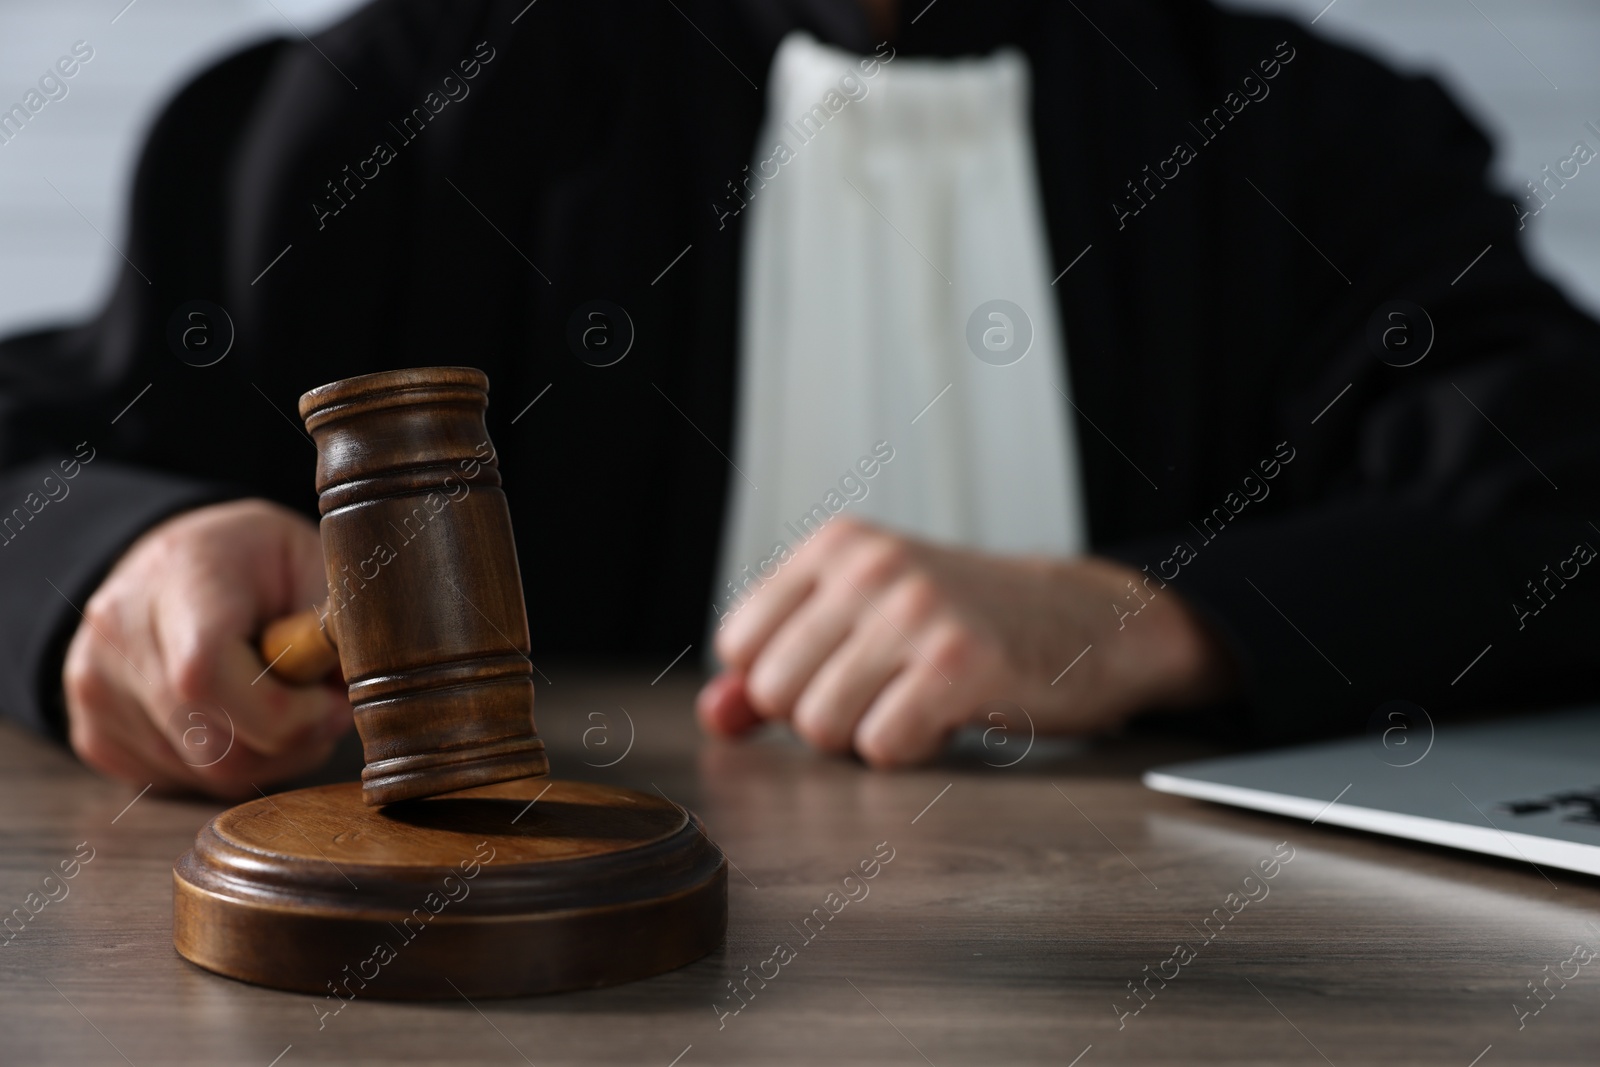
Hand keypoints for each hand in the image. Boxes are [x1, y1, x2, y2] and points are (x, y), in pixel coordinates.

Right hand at [62, 499, 350, 798]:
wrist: (176, 561)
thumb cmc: (256, 560)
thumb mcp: (312, 560)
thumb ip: (334, 622)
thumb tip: (358, 685)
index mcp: (179, 574)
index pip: (206, 674)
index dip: (282, 712)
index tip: (328, 702)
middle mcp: (118, 630)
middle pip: (211, 740)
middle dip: (288, 740)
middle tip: (321, 709)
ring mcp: (94, 684)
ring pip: (200, 773)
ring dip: (264, 756)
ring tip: (283, 705)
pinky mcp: (93, 729)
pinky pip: (176, 781)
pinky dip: (225, 764)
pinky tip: (238, 718)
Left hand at [697, 518, 1234, 766]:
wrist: (1089, 619)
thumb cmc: (968, 621)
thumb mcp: (866, 619)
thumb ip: (780, 663)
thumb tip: (715, 716)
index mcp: (837, 545)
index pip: (738, 642)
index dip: (776, 682)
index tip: (833, 674)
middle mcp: (870, 567)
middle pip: (775, 692)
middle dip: (819, 716)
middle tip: (881, 694)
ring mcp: (916, 611)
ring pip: (820, 725)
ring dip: (864, 736)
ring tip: (914, 702)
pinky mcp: (960, 663)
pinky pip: (881, 747)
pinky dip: (909, 751)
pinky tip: (946, 719)